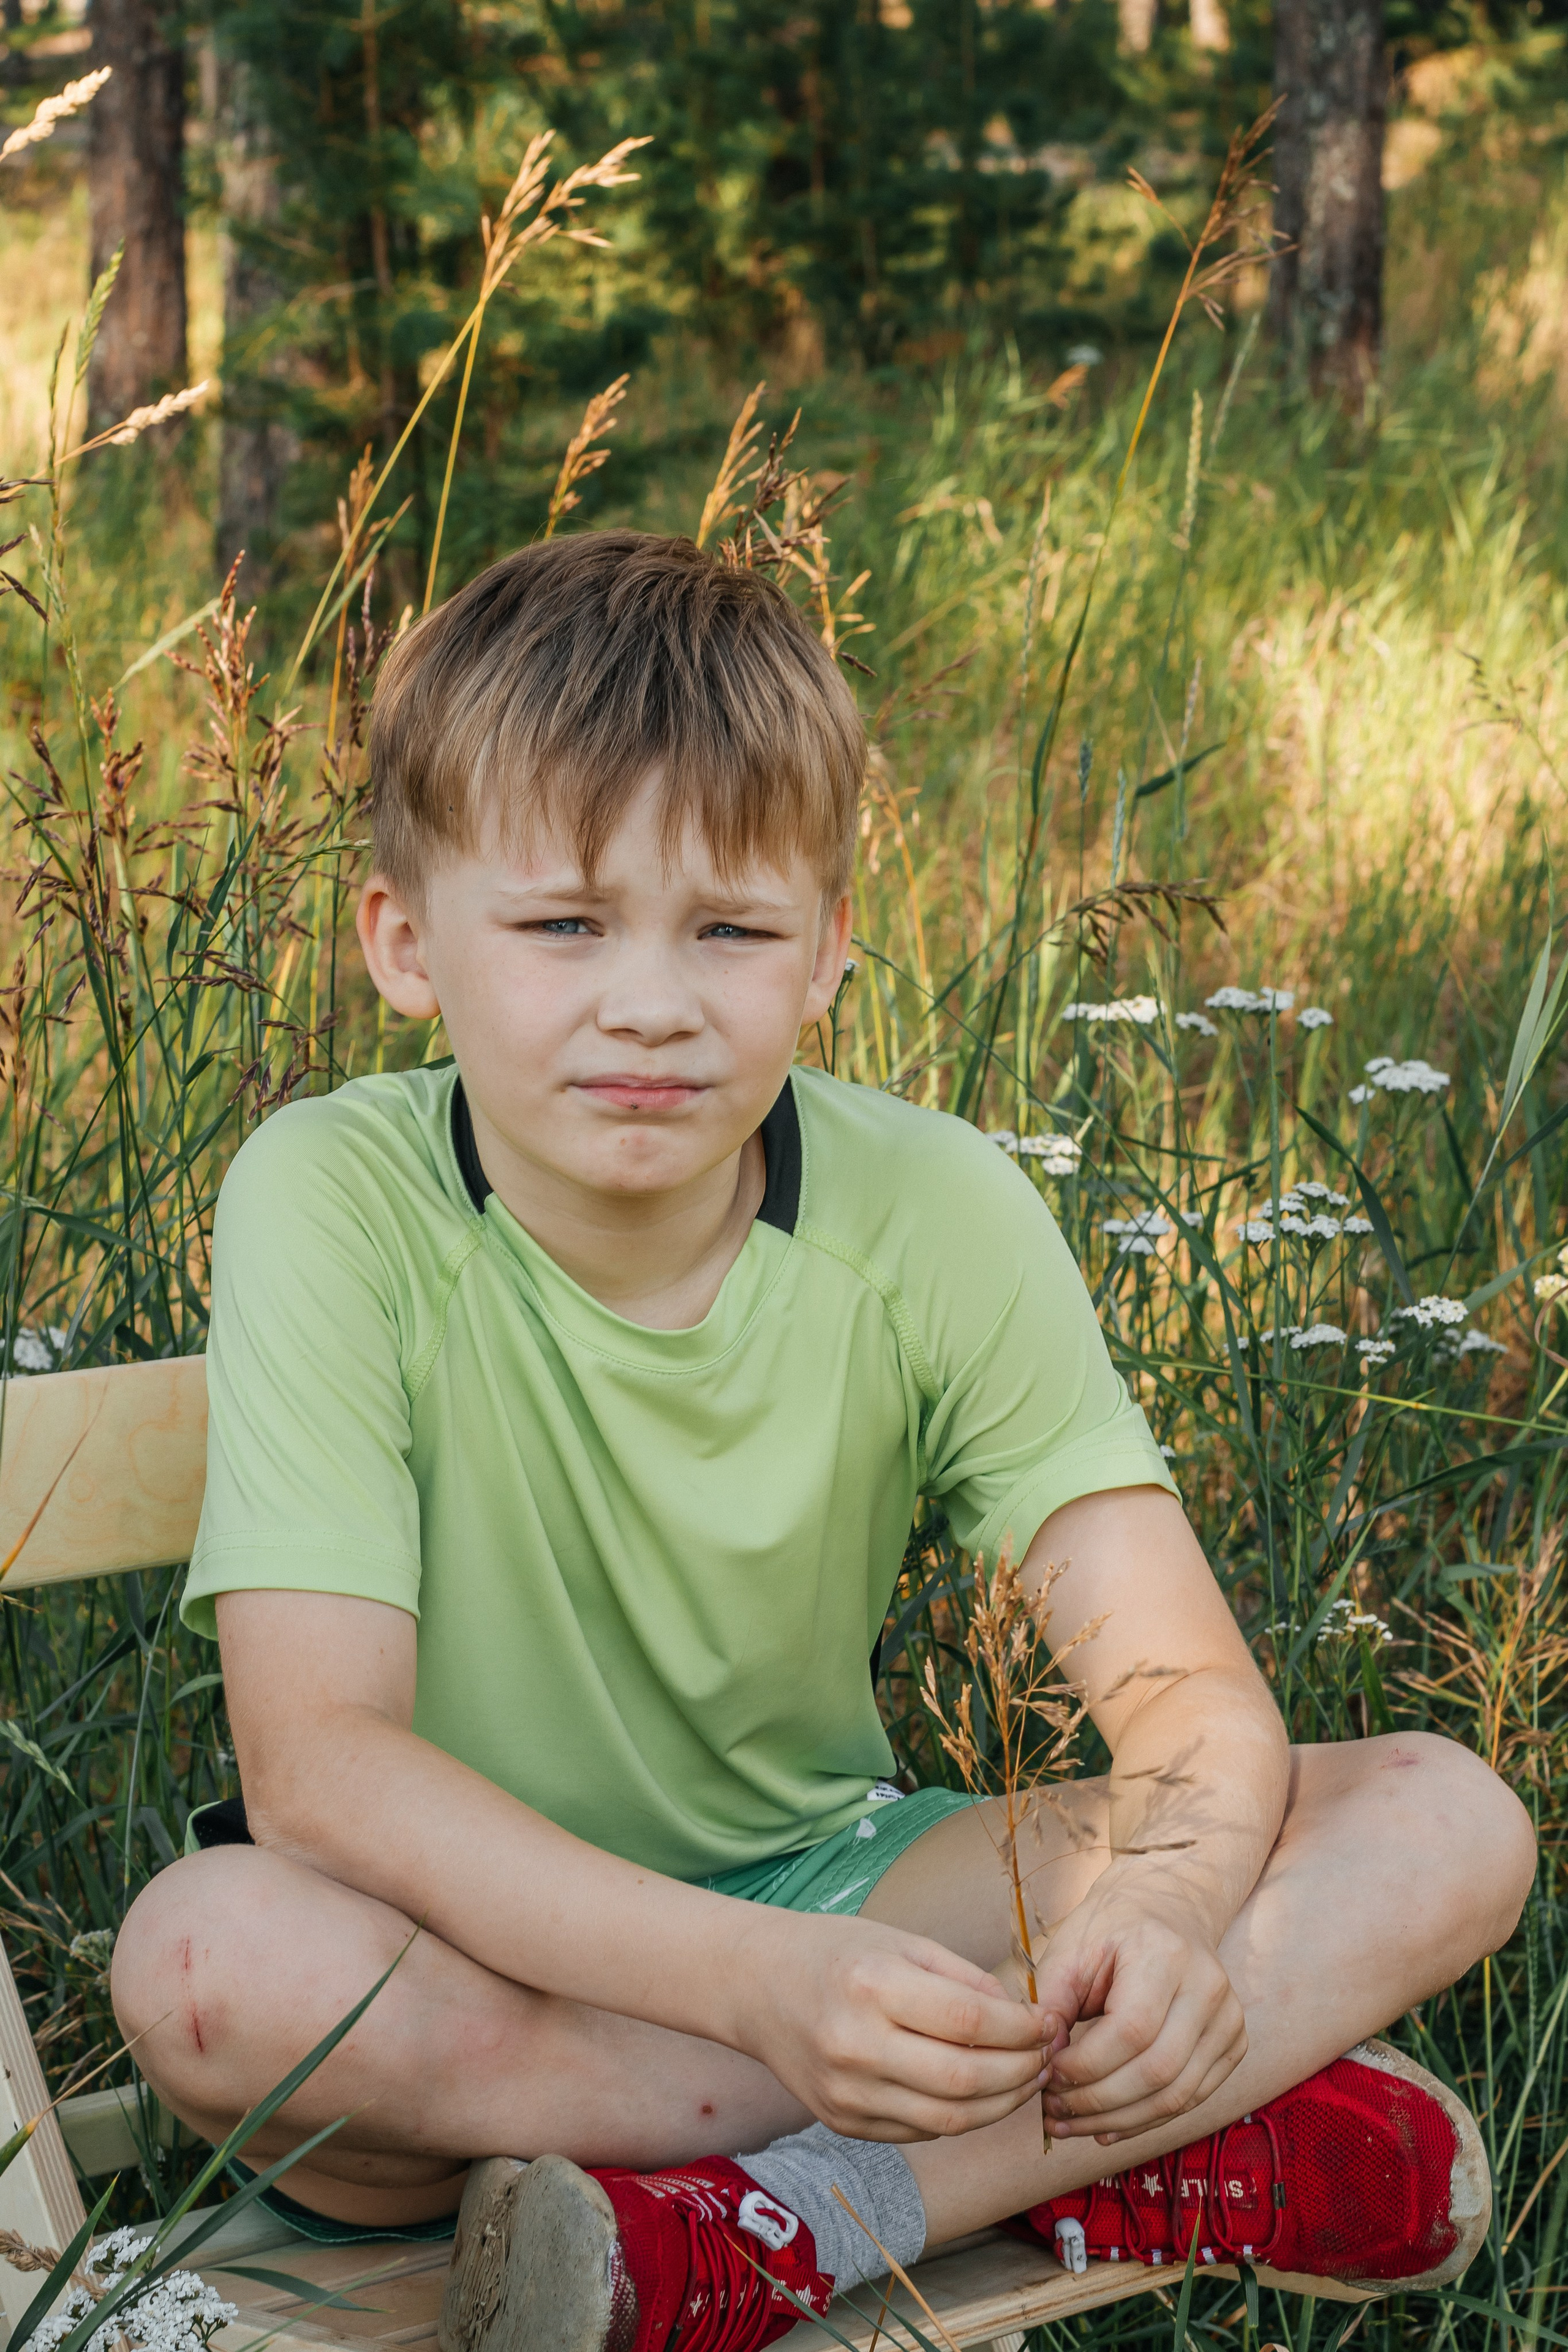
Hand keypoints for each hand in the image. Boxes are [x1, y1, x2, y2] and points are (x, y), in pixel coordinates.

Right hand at [726, 1908, 1052, 2141]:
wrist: (755, 1985)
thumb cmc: (835, 1952)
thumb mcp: (901, 1941)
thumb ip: (964, 1979)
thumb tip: (1023, 2018)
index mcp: (873, 1986)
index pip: (971, 2023)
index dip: (1022, 2029)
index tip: (1046, 2022)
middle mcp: (856, 2046)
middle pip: (965, 2081)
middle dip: (1021, 2072)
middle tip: (1045, 2057)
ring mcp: (847, 2093)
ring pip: (948, 2121)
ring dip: (1000, 2105)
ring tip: (1023, 2080)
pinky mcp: (843, 2122)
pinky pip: (918, 2132)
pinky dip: (959, 2118)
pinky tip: (977, 2095)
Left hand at [1032, 1877, 1245, 2144]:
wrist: (1167, 1905)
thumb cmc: (1109, 1928)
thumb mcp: (1069, 1950)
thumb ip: (1051, 2006)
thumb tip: (1044, 2068)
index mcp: (1165, 1954)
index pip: (1131, 2031)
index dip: (1085, 2066)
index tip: (1046, 2075)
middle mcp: (1207, 1987)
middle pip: (1157, 2072)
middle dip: (1097, 2102)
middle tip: (1053, 2110)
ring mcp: (1229, 2019)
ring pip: (1176, 2096)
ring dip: (1118, 2120)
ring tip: (1071, 2124)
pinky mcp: (1233, 2044)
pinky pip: (1190, 2099)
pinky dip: (1145, 2118)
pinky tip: (1106, 2124)